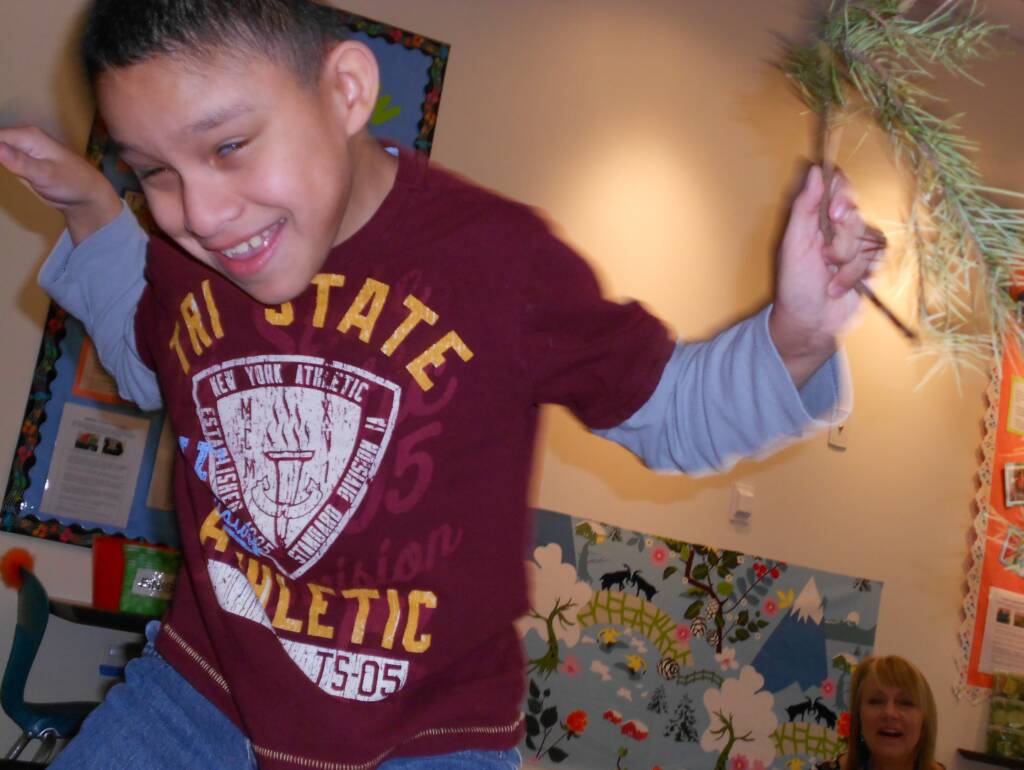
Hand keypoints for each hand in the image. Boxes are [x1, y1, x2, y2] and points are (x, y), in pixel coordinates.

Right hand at [0, 125, 120, 243]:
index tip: (3, 166)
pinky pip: (4, 156)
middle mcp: (24, 137)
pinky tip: (5, 168)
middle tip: (8, 171)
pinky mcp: (24, 159)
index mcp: (28, 135)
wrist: (88, 195)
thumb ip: (19, 161)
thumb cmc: (72, 183)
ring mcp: (24, 148)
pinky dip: (1, 160)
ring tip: (16, 174)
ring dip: (0, 158)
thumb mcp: (45, 174)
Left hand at [769, 165, 881, 386]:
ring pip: (869, 236)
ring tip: (828, 278)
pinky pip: (878, 256)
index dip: (842, 193)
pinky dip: (856, 274)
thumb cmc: (794, 285)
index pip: (838, 185)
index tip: (835, 212)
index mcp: (816, 216)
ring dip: (847, 263)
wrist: (810, 323)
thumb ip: (804, 207)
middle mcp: (837, 226)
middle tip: (825, 257)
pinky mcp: (871, 262)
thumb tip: (816, 170)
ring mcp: (856, 244)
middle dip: (841, 240)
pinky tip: (839, 287)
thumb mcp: (793, 244)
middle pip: (856, 211)